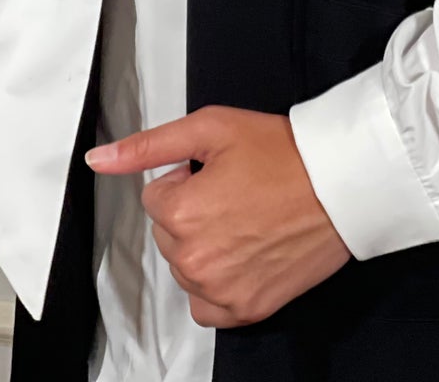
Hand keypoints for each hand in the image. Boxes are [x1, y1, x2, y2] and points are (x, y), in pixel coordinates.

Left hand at [85, 106, 350, 325]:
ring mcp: (220, 289)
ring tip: (248, 218)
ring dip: (206, 245)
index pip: (156, 197)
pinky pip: (207, 305)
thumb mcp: (210, 129)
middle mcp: (195, 259)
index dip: (187, 179)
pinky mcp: (246, 309)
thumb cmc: (283, 154)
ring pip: (187, 266)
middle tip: (238, 191)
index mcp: (180, 213)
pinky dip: (218, 283)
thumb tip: (99, 159)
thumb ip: (149, 146)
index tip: (219, 172)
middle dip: (194, 211)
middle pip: (169, 233)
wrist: (340, 185)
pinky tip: (245, 253)